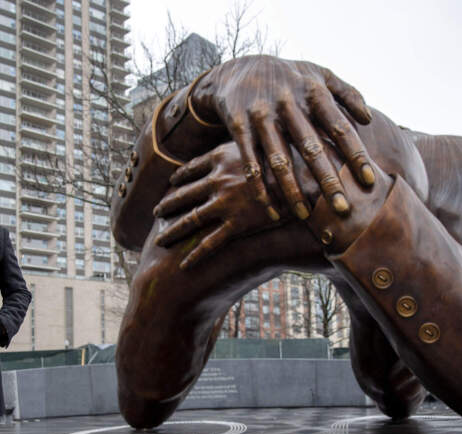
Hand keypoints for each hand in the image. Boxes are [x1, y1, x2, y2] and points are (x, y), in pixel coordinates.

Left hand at [153, 143, 280, 269]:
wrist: (306, 177)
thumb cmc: (290, 156)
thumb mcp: (264, 140)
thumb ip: (248, 144)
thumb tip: (247, 141)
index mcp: (222, 157)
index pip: (192, 168)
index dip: (180, 176)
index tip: (172, 182)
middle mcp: (218, 179)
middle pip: (184, 194)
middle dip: (168, 204)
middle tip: (156, 212)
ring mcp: (225, 203)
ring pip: (190, 220)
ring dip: (172, 231)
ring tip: (160, 240)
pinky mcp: (237, 225)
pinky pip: (210, 243)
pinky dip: (195, 256)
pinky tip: (184, 265)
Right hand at [190, 56, 374, 221]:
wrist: (238, 69)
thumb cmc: (290, 78)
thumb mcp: (318, 74)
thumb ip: (347, 93)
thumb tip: (368, 120)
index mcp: (312, 92)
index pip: (339, 127)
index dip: (355, 154)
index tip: (368, 180)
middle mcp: (288, 104)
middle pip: (310, 147)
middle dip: (327, 180)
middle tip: (342, 209)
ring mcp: (262, 116)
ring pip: (278, 160)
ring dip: (292, 190)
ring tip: (305, 216)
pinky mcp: (240, 127)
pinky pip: (251, 164)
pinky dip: (261, 190)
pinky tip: (273, 212)